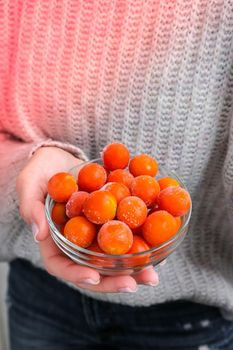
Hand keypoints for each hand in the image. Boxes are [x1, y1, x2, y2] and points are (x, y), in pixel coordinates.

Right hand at [17, 146, 158, 292]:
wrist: (62, 156)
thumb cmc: (41, 170)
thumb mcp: (29, 184)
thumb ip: (31, 207)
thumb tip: (38, 234)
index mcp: (53, 240)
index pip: (61, 266)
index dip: (77, 275)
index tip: (95, 277)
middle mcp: (76, 242)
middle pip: (92, 269)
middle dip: (113, 280)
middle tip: (134, 283)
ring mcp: (95, 233)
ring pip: (113, 257)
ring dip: (133, 268)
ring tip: (152, 274)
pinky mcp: (111, 220)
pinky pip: (125, 233)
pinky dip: (141, 240)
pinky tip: (159, 244)